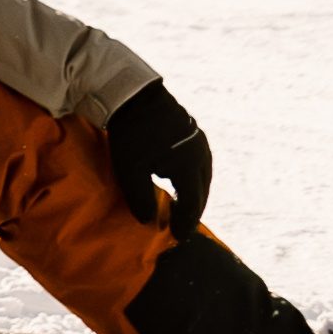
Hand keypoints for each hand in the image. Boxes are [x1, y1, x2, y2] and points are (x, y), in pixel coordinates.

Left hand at [104, 80, 210, 239]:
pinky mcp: (195, 136)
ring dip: (194, 197)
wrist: (134, 96)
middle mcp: (201, 156)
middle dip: (192, 212)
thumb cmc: (130, 133)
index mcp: (188, 166)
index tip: (178, 237)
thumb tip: (148, 222)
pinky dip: (193, 182)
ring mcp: (201, 144)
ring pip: (203, 179)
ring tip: (182, 212)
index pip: (191, 203)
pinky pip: (200, 167)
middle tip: (182, 229)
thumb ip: (140, 197)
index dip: (185, 222)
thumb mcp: (129, 169)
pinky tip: (183, 187)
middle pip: (201, 193)